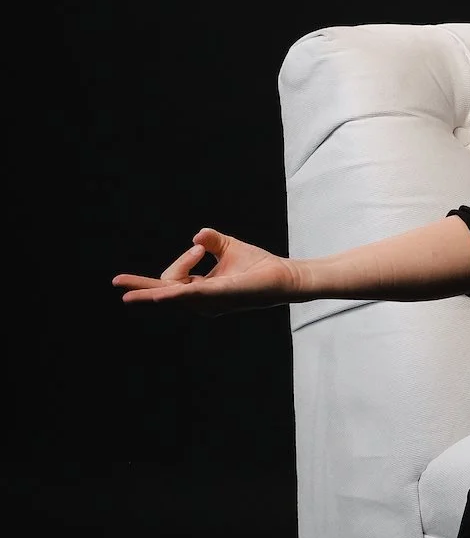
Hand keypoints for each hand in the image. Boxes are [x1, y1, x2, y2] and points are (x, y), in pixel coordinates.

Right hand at [113, 228, 293, 310]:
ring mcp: (210, 301)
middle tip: (117, 284)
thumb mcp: (227, 247)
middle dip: (140, 288)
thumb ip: (210, 241)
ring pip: (173, 295)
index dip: (179, 263)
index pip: (171, 281)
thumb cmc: (257, 265)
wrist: (283, 275)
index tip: (198, 247)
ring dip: (152, 292)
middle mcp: (202, 300)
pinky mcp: (222, 296)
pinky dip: (176, 293)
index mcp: (200, 291)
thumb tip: (198, 235)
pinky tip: (161, 294)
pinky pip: (194, 295)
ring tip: (129, 294)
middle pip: (164, 293)